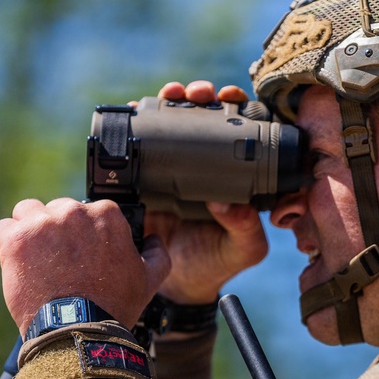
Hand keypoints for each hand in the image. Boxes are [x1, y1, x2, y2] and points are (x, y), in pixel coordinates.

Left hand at [0, 198, 170, 335]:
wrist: (78, 331)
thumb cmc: (112, 306)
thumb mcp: (149, 279)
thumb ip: (157, 253)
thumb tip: (153, 240)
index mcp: (106, 215)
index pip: (89, 211)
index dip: (84, 234)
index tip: (82, 254)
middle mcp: (74, 212)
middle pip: (57, 210)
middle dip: (57, 232)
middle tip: (59, 262)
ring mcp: (43, 224)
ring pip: (27, 213)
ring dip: (30, 231)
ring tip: (35, 260)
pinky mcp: (17, 240)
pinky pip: (3, 229)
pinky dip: (7, 245)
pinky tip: (18, 265)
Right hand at [136, 81, 268, 303]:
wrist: (174, 285)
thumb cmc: (217, 263)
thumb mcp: (242, 249)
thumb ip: (245, 228)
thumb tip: (230, 203)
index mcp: (234, 173)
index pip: (239, 129)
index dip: (237, 107)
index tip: (231, 96)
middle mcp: (204, 163)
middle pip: (203, 116)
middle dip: (202, 94)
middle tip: (197, 92)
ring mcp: (172, 167)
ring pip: (172, 122)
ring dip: (171, 99)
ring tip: (170, 93)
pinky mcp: (145, 177)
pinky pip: (140, 144)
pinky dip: (136, 123)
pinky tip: (134, 110)